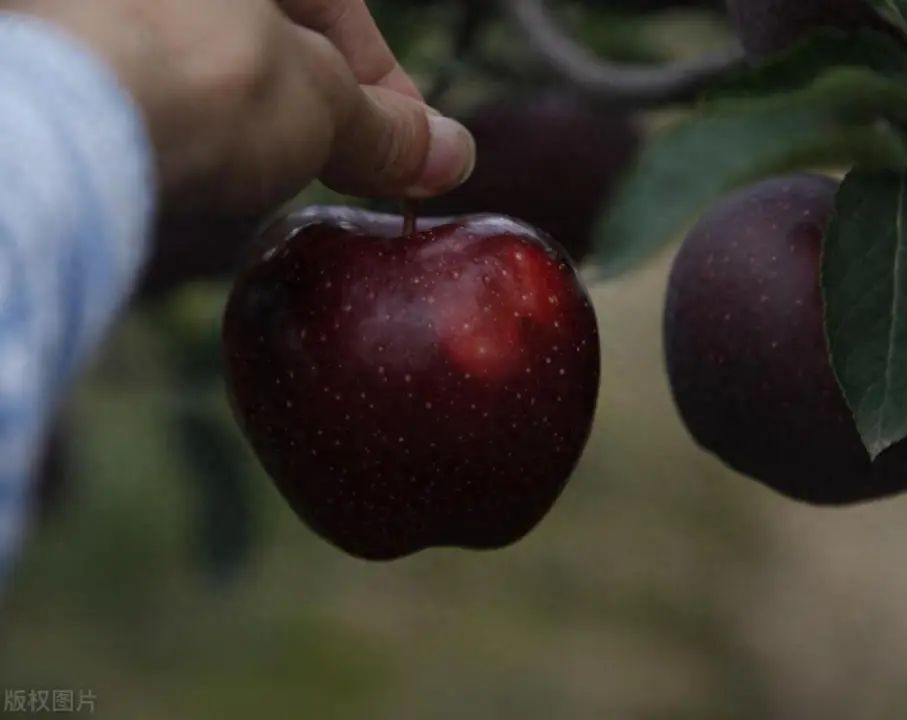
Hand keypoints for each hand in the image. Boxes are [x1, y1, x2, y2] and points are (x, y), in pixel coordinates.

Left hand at [4, 0, 475, 212]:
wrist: (58, 126)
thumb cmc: (200, 78)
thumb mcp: (324, 106)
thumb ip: (387, 128)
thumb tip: (452, 154)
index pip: (337, 6)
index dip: (387, 89)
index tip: (414, 154)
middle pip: (265, 32)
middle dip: (313, 104)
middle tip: (343, 171)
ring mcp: (104, 15)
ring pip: (197, 58)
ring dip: (244, 116)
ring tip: (260, 178)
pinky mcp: (56, 52)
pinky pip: (137, 82)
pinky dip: (176, 124)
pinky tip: (187, 168)